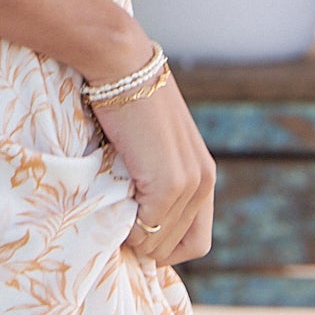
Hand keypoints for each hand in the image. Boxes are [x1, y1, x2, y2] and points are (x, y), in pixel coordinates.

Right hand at [90, 70, 215, 266]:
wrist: (121, 66)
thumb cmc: (123, 98)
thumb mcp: (149, 143)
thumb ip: (152, 174)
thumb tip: (130, 212)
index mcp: (204, 174)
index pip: (195, 240)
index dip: (163, 243)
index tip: (133, 230)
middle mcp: (205, 181)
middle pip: (179, 247)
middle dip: (146, 244)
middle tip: (116, 224)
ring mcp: (190, 184)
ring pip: (160, 244)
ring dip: (133, 237)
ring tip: (110, 210)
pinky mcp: (170, 183)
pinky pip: (147, 230)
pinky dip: (126, 229)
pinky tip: (110, 204)